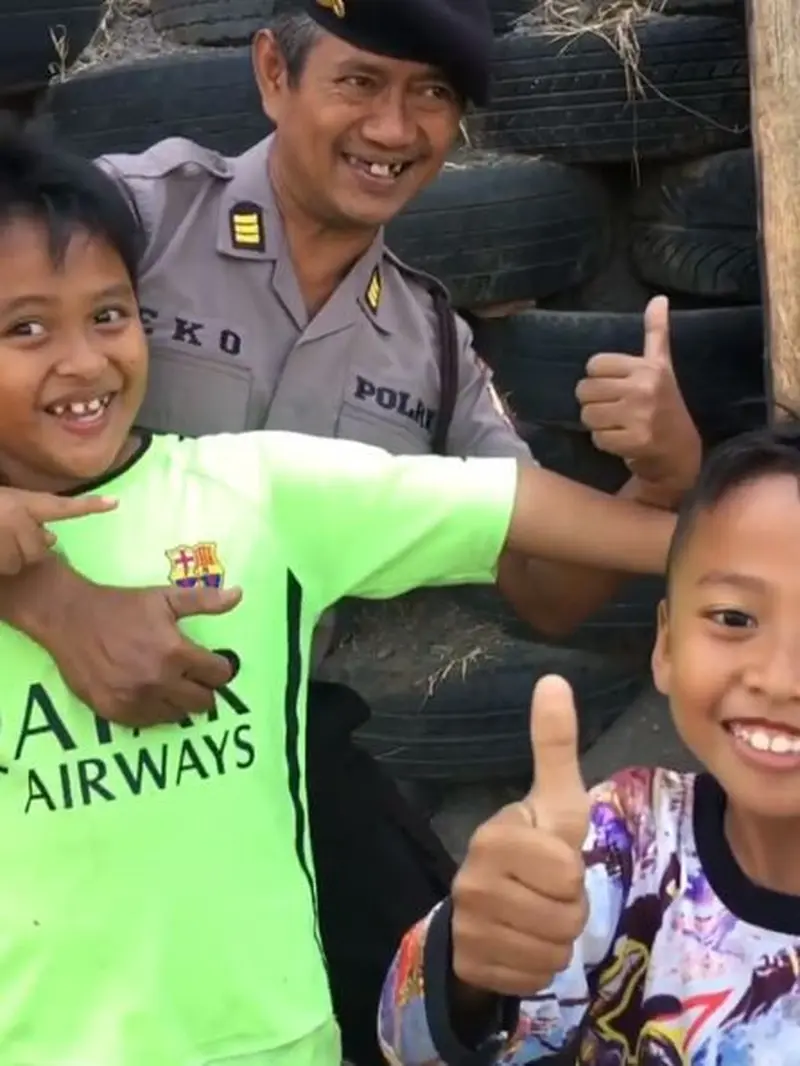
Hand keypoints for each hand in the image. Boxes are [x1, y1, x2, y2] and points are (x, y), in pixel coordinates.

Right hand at [0, 489, 116, 574]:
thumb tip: (52, 539)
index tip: (115, 502)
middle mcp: (18, 521)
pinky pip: (4, 570)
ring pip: (19, 564)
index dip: (89, 506)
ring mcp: (5, 541)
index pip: (62, 507)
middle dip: (26, 547)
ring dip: (8, 558)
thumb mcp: (6, 502)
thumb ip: (30, 515)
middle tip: (7, 536)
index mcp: (23, 503)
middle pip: (39, 550)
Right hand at [15, 561, 242, 725]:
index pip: (218, 674)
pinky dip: (155, 711)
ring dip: (180, 702)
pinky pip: (149, 722)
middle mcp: (159, 681)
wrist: (69, 619)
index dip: (220, 668)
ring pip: (177, 715)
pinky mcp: (115, 712)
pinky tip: (150, 694)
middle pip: (202, 702)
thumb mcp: (164, 598)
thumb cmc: (121, 606)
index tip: (214, 664)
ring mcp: (136, 700)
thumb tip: (239, 595)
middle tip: (194, 677)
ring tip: (172, 686)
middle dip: (204, 689)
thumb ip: (204, 601)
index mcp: (175, 652)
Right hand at [451, 675, 589, 997]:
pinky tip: (519, 945)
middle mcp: (472, 880)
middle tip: (544, 895)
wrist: (483, 908)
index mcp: (495, 836)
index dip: (572, 873)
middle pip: (565, 916)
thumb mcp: (553, 802)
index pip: (567, 872)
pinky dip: (536, 968)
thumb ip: (554, 745)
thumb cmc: (531, 850)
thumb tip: (554, 678)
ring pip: (552, 951)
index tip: (551, 863)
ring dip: (555, 941)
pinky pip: (532, 979)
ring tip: (534, 918)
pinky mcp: (470, 965)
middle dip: (568, 911)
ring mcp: (468, 926)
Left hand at [576, 296, 701, 506]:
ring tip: (618, 425)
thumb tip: (658, 298)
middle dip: (594, 403)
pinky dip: (605, 443)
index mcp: (648, 367)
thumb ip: (656, 333)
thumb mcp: (662, 367)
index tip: (617, 389)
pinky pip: (597, 438)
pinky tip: (622, 441)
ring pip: (588, 415)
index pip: (594, 365)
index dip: (599, 380)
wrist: (681, 454)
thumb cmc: (666, 406)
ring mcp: (641, 415)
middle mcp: (644, 387)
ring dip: (598, 425)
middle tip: (615, 410)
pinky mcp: (635, 441)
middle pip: (585, 390)